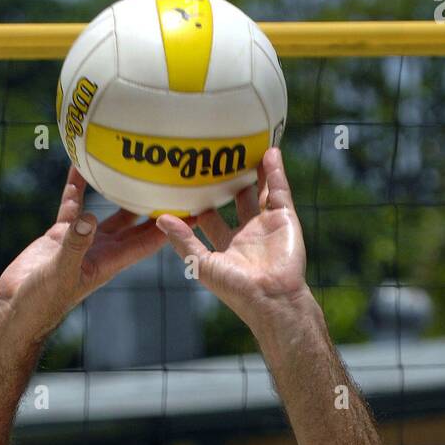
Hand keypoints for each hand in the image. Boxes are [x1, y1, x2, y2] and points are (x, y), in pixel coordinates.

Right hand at [0, 167, 164, 331]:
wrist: (18, 308)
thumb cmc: (42, 300)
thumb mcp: (60, 273)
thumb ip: (74, 245)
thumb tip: (88, 218)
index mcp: (110, 262)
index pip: (148, 242)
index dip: (170, 226)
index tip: (193, 208)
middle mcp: (101, 251)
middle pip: (136, 226)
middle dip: (155, 208)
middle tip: (173, 183)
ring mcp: (82, 242)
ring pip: (109, 213)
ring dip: (121, 194)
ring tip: (136, 171)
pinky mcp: (60, 236)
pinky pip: (72, 205)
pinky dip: (76, 187)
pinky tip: (79, 166)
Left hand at [155, 148, 310, 333]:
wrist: (271, 298)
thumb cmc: (235, 289)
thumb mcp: (201, 264)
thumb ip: (182, 240)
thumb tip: (160, 219)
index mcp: (225, 245)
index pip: (209, 217)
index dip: (199, 200)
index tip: (186, 180)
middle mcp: (246, 234)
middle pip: (235, 200)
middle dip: (226, 181)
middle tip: (214, 156)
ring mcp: (266, 225)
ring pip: (259, 191)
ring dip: (253, 170)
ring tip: (244, 146)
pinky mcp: (285, 218)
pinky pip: (279, 190)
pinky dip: (275, 171)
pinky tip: (269, 152)